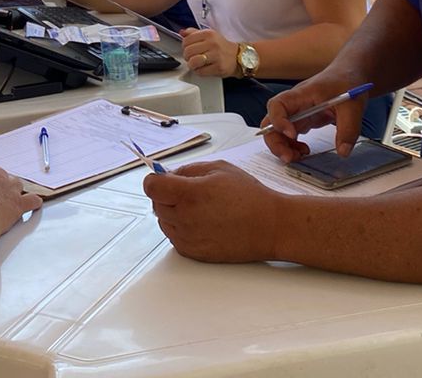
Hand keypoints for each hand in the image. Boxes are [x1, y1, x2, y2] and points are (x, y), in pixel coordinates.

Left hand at [143, 161, 285, 263]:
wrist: (269, 226)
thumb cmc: (249, 196)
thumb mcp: (219, 168)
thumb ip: (188, 170)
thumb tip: (168, 175)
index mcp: (190, 194)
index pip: (151, 187)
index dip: (155, 180)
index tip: (163, 179)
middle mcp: (185, 218)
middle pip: (156, 204)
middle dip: (166, 195)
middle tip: (188, 192)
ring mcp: (188, 238)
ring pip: (164, 222)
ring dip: (172, 213)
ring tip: (198, 207)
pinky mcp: (194, 253)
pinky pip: (175, 238)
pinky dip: (181, 229)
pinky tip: (201, 221)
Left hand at [179, 27, 237, 77]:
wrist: (238, 57)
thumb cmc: (222, 47)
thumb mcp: (209, 35)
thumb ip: (194, 33)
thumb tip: (182, 33)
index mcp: (208, 34)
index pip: (186, 40)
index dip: (184, 47)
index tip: (188, 49)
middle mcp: (212, 43)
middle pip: (188, 52)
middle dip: (187, 57)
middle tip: (192, 58)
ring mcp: (216, 56)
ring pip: (193, 62)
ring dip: (192, 65)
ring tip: (196, 64)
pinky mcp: (218, 67)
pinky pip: (200, 72)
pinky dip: (199, 72)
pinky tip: (203, 68)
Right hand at [262, 67, 366, 162]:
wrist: (349, 73)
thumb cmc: (346, 81)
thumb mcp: (353, 105)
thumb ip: (348, 128)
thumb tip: (343, 152)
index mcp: (302, 94)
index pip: (278, 105)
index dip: (279, 121)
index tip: (292, 134)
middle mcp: (294, 104)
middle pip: (270, 122)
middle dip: (275, 142)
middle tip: (289, 157)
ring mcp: (297, 112)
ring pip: (277, 131)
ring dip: (282, 147)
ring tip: (299, 156)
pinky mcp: (303, 120)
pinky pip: (288, 135)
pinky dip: (291, 146)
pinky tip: (305, 151)